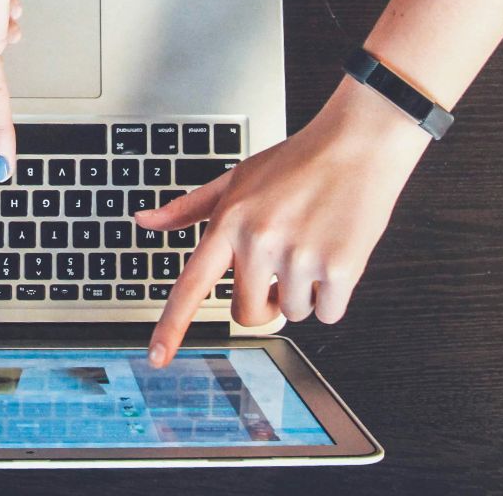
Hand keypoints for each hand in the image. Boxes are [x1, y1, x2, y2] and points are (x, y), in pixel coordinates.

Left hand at [137, 77, 431, 365]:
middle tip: (281, 267)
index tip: (157, 357)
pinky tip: (335, 253)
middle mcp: (260, 241)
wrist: (358, 144)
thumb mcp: (236, 178)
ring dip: (304, 292)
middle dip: (264, 302)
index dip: (172, 326)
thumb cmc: (297, 161)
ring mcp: (299, 257)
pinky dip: (334, 295)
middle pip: (248, 314)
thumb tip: (145, 221)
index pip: (192, 285)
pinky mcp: (340, 268)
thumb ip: (189, 208)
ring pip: (292, 313)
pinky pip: (328, 313)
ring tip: (312, 245)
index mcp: (230, 222)